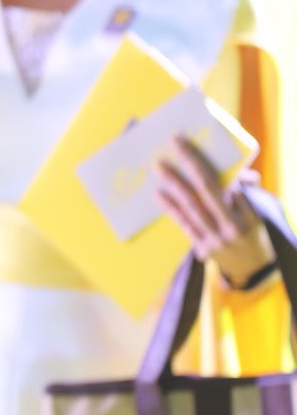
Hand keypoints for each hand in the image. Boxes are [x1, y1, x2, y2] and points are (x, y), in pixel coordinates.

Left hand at [156, 137, 274, 285]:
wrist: (253, 270)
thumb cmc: (253, 234)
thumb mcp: (256, 215)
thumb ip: (245, 196)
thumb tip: (237, 177)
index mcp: (244, 215)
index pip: (223, 186)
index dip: (203, 166)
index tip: (188, 147)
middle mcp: (229, 227)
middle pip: (206, 190)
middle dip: (190, 164)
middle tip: (174, 144)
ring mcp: (213, 239)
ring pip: (190, 207)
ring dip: (174, 184)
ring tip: (160, 167)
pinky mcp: (201, 248)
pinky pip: (184, 224)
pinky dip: (171, 208)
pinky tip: (159, 194)